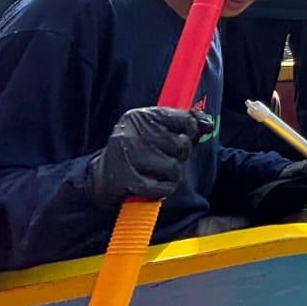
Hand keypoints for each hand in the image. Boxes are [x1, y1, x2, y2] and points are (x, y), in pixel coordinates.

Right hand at [88, 106, 208, 207]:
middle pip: (182, 146)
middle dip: (179, 156)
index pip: (185, 120)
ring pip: (174, 168)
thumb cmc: (136, 152)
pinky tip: (154, 186)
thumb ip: (184, 125)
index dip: (190, 132)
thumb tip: (207, 124)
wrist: (99, 178)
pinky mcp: (125, 180)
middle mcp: (133, 132)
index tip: (182, 137)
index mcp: (141, 116)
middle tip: (163, 158)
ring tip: (157, 173)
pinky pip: (161, 188)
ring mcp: (127, 156)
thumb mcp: (156, 131)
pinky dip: (163, 190)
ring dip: (171, 175)